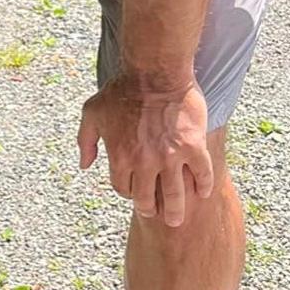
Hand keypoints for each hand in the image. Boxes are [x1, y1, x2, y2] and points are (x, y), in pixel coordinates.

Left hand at [77, 75, 212, 226]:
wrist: (153, 70)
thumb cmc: (120, 89)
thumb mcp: (92, 112)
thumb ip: (86, 140)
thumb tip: (85, 165)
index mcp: (120, 156)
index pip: (123, 188)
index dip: (127, 192)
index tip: (134, 190)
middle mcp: (145, 161)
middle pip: (147, 199)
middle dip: (150, 208)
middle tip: (157, 213)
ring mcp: (171, 156)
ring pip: (175, 196)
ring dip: (176, 211)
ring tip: (177, 219)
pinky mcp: (193, 147)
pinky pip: (203, 175)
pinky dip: (203, 186)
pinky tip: (202, 191)